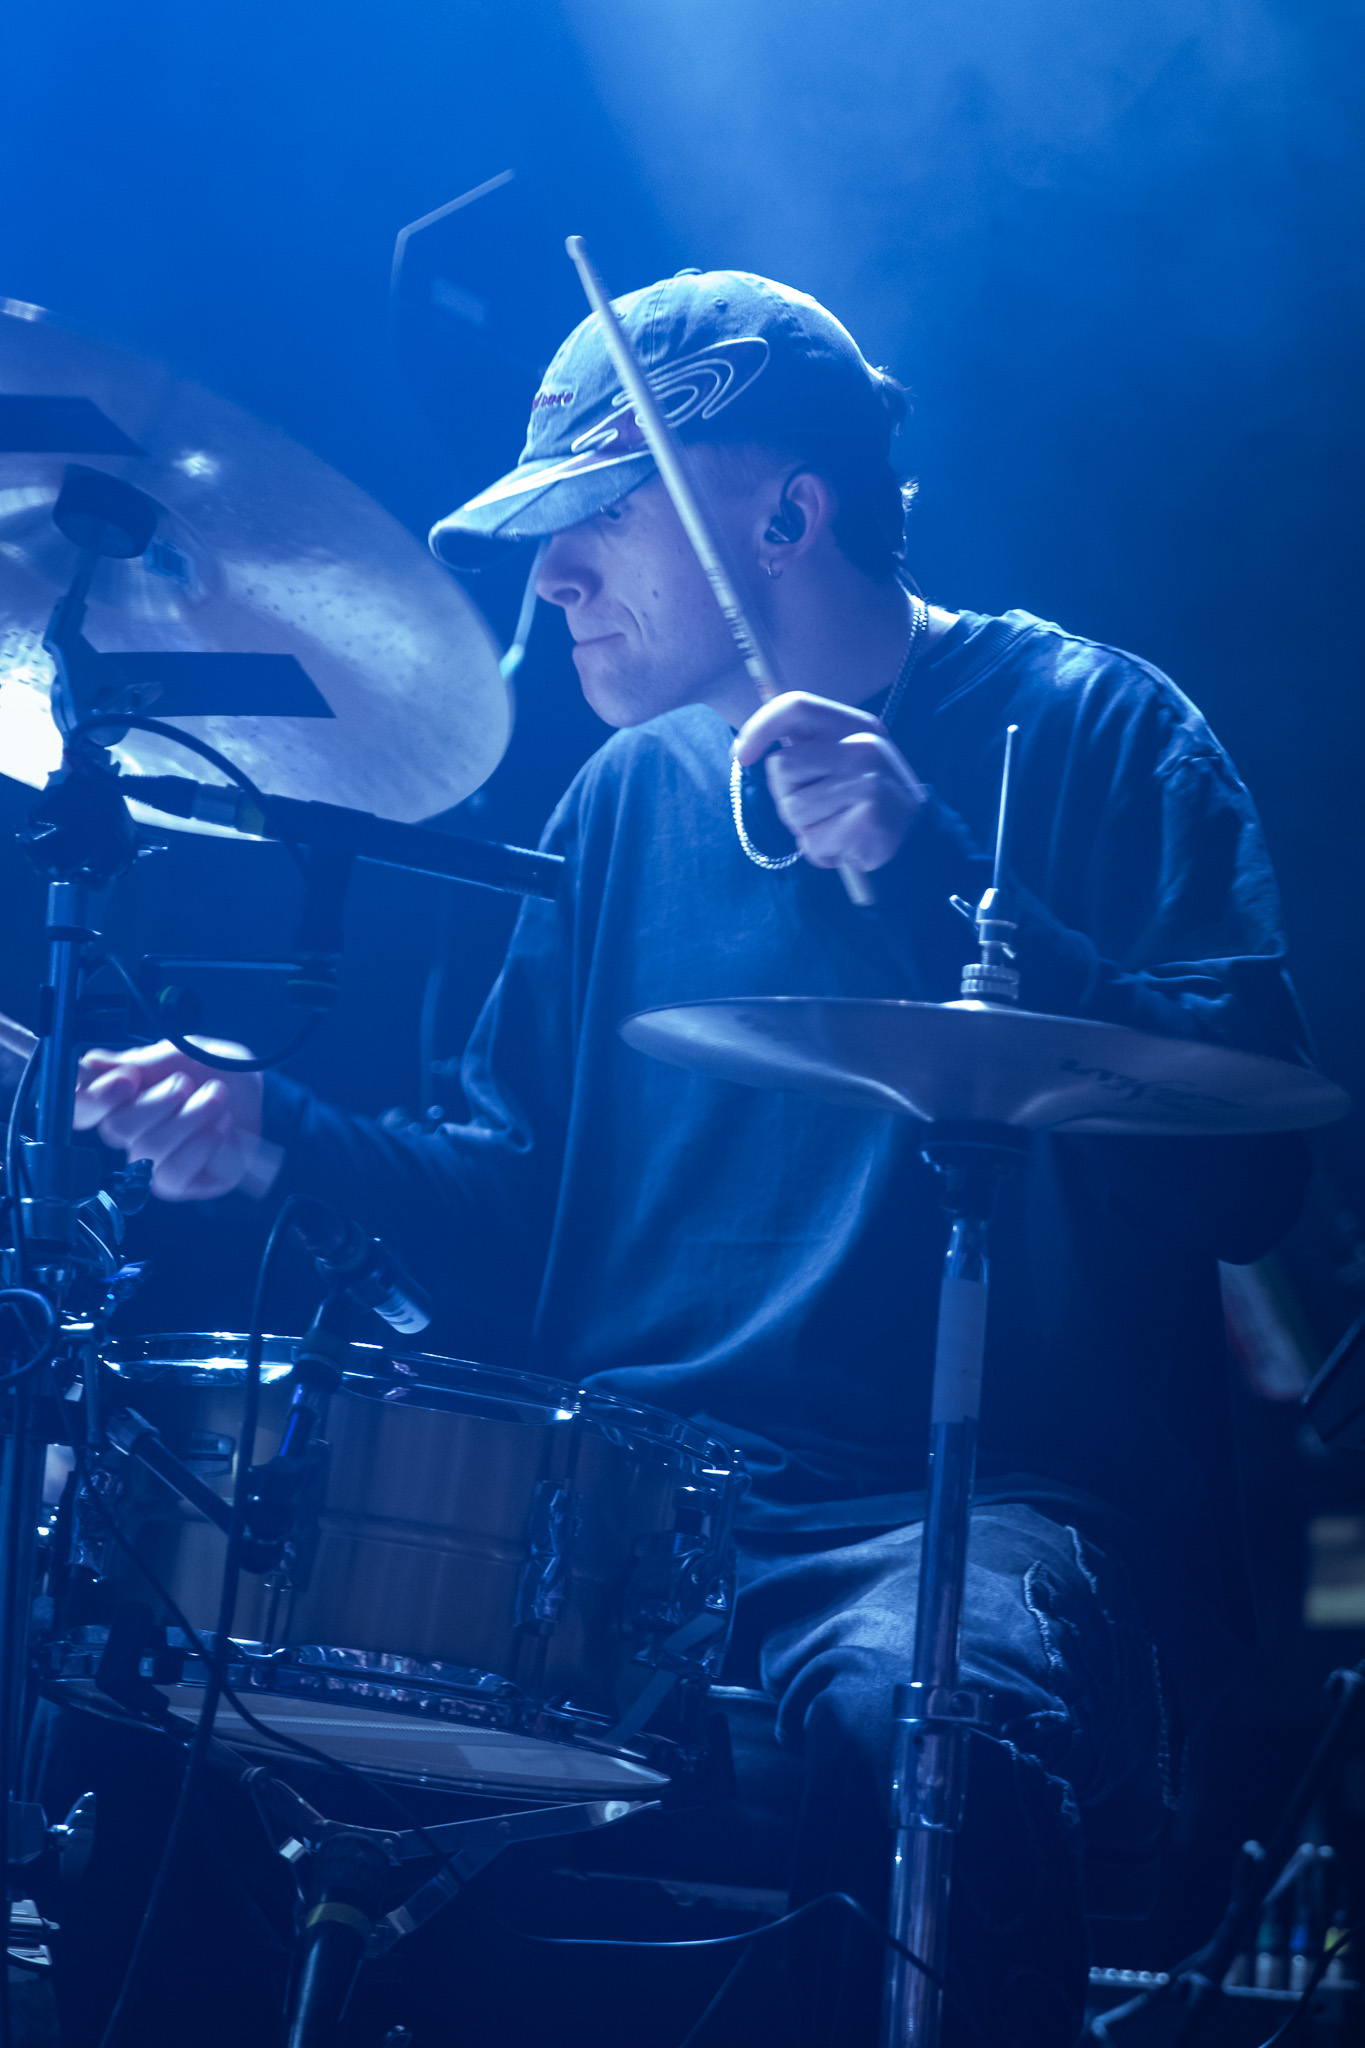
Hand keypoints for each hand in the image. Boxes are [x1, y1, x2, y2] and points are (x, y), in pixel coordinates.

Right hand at [74, 1041, 272, 1201]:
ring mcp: (152, 1160)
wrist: (257, 1093)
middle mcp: (130, 1131)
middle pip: (117, 1128)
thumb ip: (139, 1062)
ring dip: (188, 1120)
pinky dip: (200, 1146)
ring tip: (216, 1096)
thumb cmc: (215, 1070)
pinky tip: (220, 1126)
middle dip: (158, 1102)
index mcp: (119, 1097)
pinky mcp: (179, 1182)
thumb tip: (89, 1065)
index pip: (81, 1109)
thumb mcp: (181, 1052)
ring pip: (149, 1150)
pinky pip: (171, 1175)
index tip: (128, 1079)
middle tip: (186, 1082)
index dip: (95, 1098)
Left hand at [732, 692, 926, 873]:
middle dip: (786, 795)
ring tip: (834, 827)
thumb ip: (805, 746)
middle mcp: (863, 748)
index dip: (759, 728)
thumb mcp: (843, 760)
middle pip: (781, 767)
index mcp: (856, 726)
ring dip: (803, 828)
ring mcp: (868, 782)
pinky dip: (820, 851)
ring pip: (791, 808)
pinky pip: (811, 840)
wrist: (917, 840)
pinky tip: (844, 845)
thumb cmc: (864, 802)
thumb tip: (747, 744)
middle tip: (818, 808)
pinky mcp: (868, 820)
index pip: (796, 707)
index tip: (741, 756)